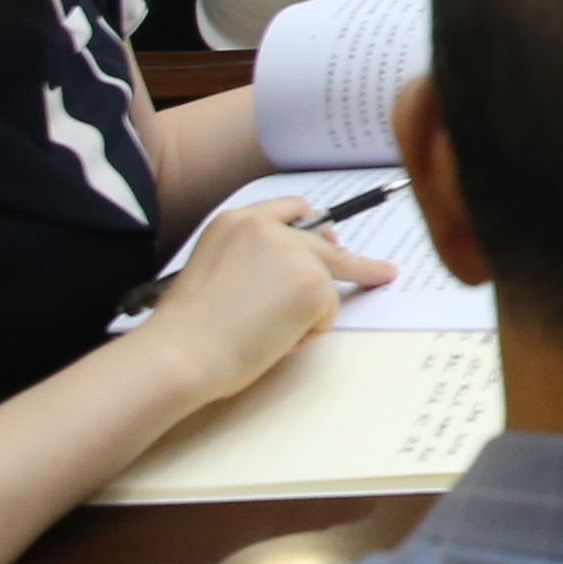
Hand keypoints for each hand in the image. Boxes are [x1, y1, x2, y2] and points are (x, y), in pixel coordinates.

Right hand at [142, 195, 391, 402]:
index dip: (313, 227)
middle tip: (382, 272)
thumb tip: (295, 270)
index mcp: (234, 221)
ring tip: (264, 332)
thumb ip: (252, 259)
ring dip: (307, 310)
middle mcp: (267, 226)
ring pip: (326, 282)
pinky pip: (327, 312)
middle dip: (353, 260)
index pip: (290, 210)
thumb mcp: (215, 270)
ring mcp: (295, 252)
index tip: (332, 234)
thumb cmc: (188, 329)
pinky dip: (307, 332)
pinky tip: (272, 338)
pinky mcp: (314, 283)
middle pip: (325, 240)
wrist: (180, 353)